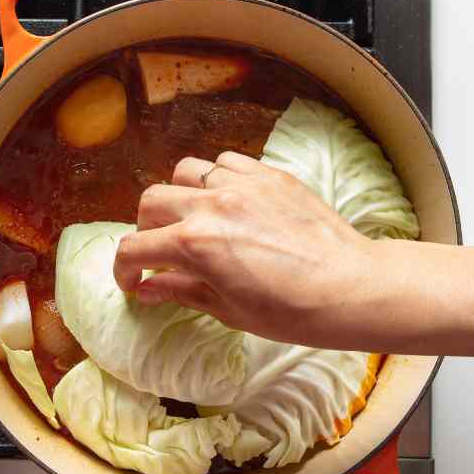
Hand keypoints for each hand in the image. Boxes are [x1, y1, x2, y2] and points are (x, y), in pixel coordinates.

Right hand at [111, 152, 380, 349]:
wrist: (349, 288)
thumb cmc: (290, 310)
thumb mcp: (226, 309)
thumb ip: (181, 290)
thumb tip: (148, 288)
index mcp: (194, 245)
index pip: (134, 248)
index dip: (125, 269)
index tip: (133, 281)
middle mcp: (212, 206)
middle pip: (152, 202)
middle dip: (146, 230)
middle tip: (161, 252)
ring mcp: (243, 185)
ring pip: (186, 172)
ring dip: (178, 196)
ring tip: (192, 219)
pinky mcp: (270, 176)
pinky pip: (227, 163)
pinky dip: (216, 180)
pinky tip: (227, 204)